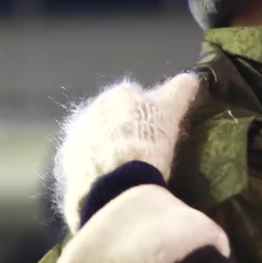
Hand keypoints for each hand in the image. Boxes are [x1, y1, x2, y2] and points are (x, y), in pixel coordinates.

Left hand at [52, 71, 198, 230]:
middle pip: (114, 119)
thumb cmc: (147, 142)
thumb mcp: (170, 112)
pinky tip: (111, 184)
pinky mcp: (67, 164)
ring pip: (97, 141)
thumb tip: (193, 78)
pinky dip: (97, 171)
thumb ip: (180, 92)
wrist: (116, 184)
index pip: (137, 99)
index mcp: (118, 94)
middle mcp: (91, 109)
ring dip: (109, 151)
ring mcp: (75, 137)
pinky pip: (85, 164)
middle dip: (126, 132)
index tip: (163, 134)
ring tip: (128, 172)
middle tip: (147, 154)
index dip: (152, 116)